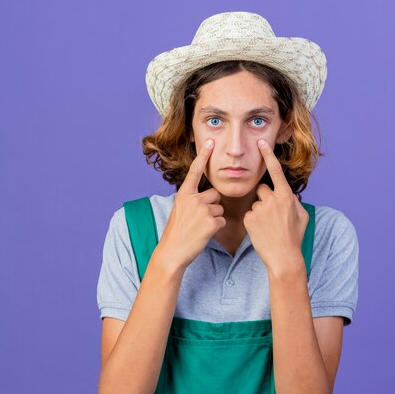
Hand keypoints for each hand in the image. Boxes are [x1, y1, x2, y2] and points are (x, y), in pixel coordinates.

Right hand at [157, 139, 225, 270]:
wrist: (173, 251)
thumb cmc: (177, 232)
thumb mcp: (180, 210)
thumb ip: (192, 200)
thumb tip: (210, 196)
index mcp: (184, 194)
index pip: (195, 171)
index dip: (203, 156)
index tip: (211, 141)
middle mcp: (193, 199)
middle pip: (215, 194)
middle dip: (212, 206)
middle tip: (199, 220)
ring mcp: (203, 210)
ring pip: (219, 209)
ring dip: (214, 218)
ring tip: (199, 228)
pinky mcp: (211, 222)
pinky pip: (222, 221)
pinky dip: (216, 228)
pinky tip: (204, 234)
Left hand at [243, 139, 308, 272]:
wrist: (283, 257)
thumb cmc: (294, 237)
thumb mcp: (302, 217)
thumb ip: (294, 201)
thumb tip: (287, 193)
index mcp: (287, 197)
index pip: (276, 171)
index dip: (268, 156)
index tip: (261, 143)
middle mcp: (273, 200)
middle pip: (263, 189)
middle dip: (265, 199)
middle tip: (272, 217)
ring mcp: (260, 209)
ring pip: (256, 203)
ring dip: (260, 212)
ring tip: (268, 228)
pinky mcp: (250, 218)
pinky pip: (249, 214)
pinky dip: (253, 222)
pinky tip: (261, 232)